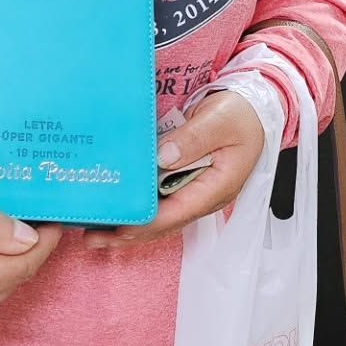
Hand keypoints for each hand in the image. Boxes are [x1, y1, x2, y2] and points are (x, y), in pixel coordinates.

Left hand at [83, 90, 265, 248]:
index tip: (118, 228)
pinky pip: (157, 197)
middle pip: (163, 221)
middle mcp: (202, 195)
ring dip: (129, 221)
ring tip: (93, 229)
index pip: (177, 212)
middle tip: (92, 237)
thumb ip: (194, 138)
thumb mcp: (220, 121)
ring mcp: (192, 189)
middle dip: (129, 231)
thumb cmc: (241, 115)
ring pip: (158, 213)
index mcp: (216, 188)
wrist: (253, 108)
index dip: (147, 222)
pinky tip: (114, 204)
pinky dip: (136, 203)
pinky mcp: (182, 178)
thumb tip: (163, 157)